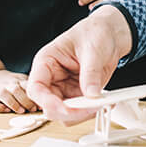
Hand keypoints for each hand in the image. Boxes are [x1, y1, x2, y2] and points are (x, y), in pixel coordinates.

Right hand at [0, 70, 38, 113]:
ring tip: (21, 111)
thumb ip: (29, 90)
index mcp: (18, 80)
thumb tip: (42, 104)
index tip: (40, 104)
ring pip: (4, 95)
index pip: (26, 86)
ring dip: (13, 103)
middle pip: (16, 90)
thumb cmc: (10, 84)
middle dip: (26, 101)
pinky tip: (6, 110)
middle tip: (32, 109)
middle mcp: (7, 84)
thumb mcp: (21, 81)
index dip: (34, 96)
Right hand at [27, 5, 131, 122]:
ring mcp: (65, 88)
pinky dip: (91, 111)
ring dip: (82, 114)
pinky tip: (104, 102)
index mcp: (46, 61)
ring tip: (101, 102)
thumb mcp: (93, 49)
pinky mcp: (78, 95)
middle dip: (70, 111)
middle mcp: (52, 78)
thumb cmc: (94, 32)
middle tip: (91, 107)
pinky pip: (79, 111)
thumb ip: (90, 72)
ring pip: (65, 114)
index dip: (47, 102)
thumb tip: (91, 94)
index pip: (36, 88)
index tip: (66, 109)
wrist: (110, 34)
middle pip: (50, 106)